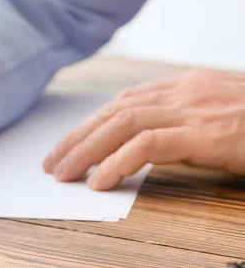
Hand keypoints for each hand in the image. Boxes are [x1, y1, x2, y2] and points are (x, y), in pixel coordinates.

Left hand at [43, 68, 244, 189]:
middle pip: (115, 111)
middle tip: (52, 163)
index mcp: (184, 86)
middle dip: (77, 138)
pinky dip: (118, 162)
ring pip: (123, 123)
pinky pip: (148, 145)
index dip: (90, 124)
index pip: (123, 102)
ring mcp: (195, 109)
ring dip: (86, 150)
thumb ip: (178, 127)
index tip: (68, 146)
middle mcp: (184, 91)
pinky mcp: (207, 132)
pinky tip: (99, 181)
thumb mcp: (215, 120)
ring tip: (64, 174)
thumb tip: (137, 150)